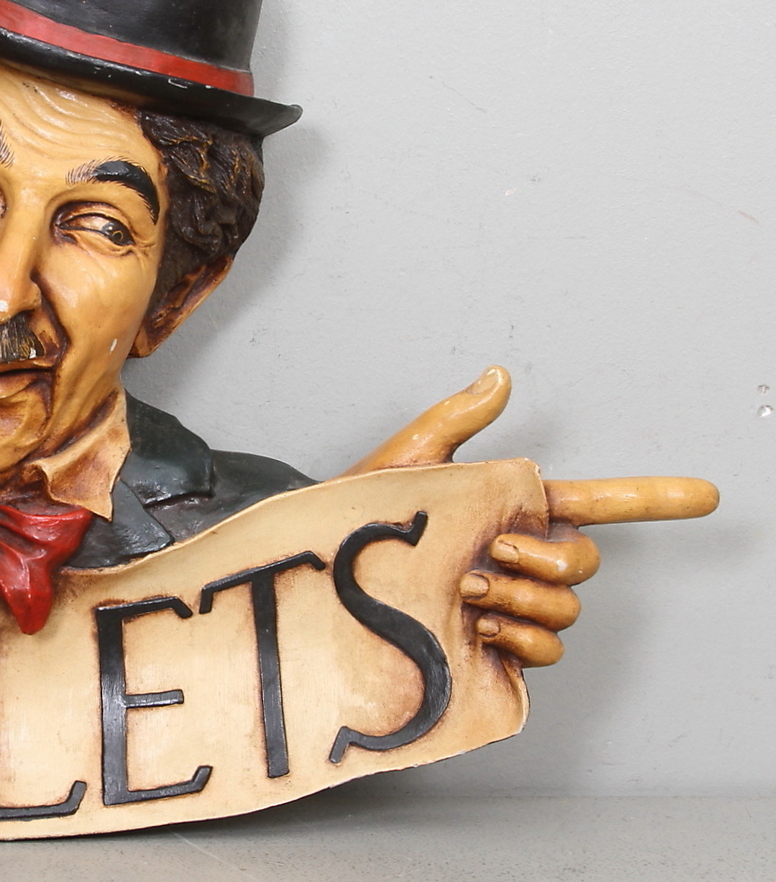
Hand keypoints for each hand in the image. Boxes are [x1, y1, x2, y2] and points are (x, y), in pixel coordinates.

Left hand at [344, 368, 717, 666]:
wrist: (326, 572)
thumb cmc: (361, 517)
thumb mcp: (407, 460)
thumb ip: (456, 420)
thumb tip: (496, 377)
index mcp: (511, 512)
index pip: (596, 503)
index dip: (651, 498)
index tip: (703, 494)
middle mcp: (518, 560)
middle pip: (582, 566)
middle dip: (545, 561)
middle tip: (489, 554)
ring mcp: (510, 604)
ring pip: (563, 609)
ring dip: (522, 599)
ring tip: (465, 589)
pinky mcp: (494, 648)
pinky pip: (542, 651)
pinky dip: (521, 639)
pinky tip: (478, 625)